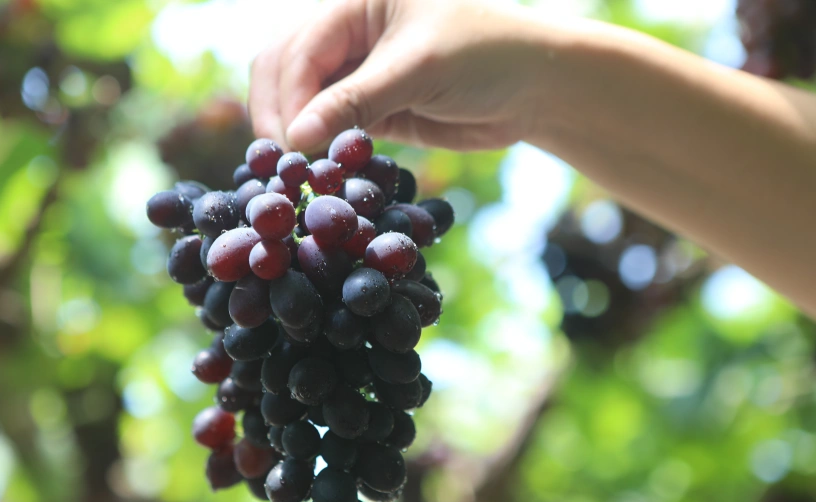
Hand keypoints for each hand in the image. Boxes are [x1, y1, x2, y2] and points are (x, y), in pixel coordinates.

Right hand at [249, 0, 570, 152]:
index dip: (289, 97)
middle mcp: (349, 31)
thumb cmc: (485, 57)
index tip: (292, 143)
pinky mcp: (371, 108)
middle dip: (279, 113)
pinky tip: (320, 170)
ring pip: (302, 100)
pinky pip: (330, 126)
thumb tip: (296, 139)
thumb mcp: (417, 70)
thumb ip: (355, 102)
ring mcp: (358, 71)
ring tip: (297, 171)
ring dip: (295, 133)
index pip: (300, 48)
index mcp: (356, 1)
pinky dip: (321, 148)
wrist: (536, 88)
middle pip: (285, 69)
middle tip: (284, 162)